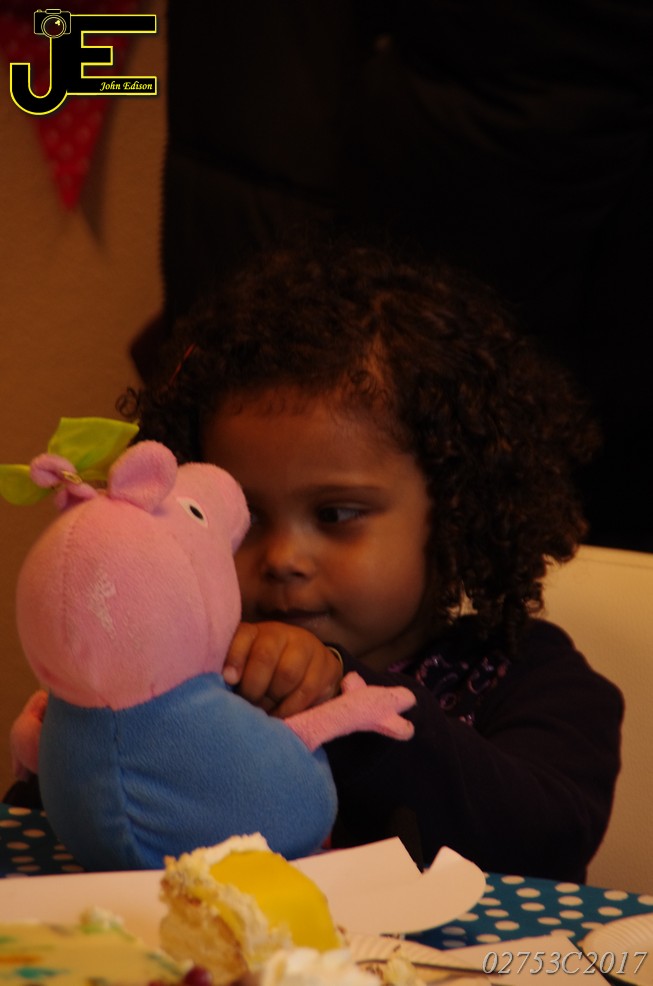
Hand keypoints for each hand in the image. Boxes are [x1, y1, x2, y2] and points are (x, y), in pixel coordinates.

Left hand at [223, 621, 343, 717]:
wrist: (309, 666)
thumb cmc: (267, 672)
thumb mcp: (246, 666)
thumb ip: (231, 672)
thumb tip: (219, 685)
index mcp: (257, 632)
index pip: (244, 636)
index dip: (235, 657)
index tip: (229, 680)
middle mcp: (282, 633)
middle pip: (265, 657)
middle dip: (253, 687)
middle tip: (248, 704)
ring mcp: (307, 646)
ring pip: (287, 674)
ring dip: (272, 699)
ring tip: (264, 710)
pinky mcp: (327, 665)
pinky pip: (306, 690)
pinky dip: (290, 707)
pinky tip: (281, 713)